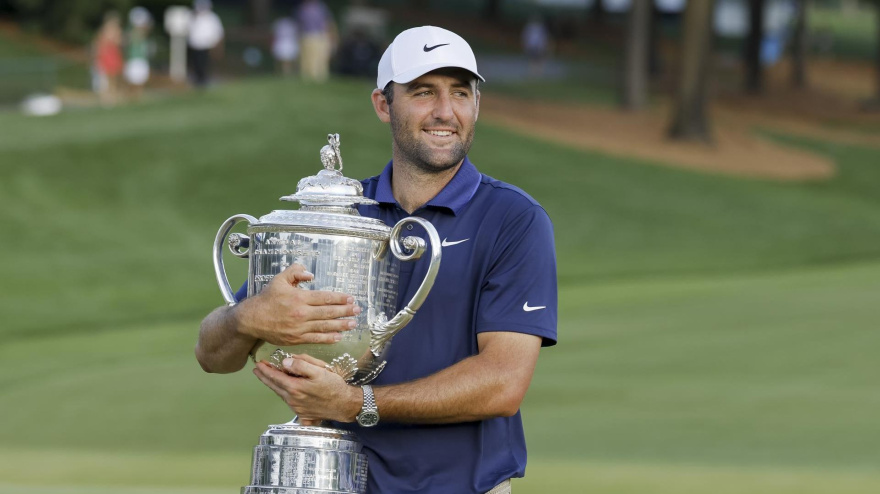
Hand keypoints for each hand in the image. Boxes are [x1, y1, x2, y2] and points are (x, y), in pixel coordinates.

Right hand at [232, 263, 359, 345]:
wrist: (252, 319)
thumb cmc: (266, 298)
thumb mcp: (279, 280)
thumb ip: (295, 272)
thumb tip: (310, 274)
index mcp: (299, 298)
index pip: (325, 298)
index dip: (340, 298)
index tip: (351, 298)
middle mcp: (301, 313)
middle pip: (328, 312)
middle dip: (345, 311)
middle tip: (357, 310)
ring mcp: (299, 328)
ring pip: (324, 326)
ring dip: (341, 325)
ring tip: (353, 324)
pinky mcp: (296, 339)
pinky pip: (316, 339)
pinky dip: (328, 338)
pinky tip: (338, 337)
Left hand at [253, 355, 360, 422]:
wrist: (345, 405)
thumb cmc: (334, 386)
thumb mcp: (319, 370)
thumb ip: (301, 365)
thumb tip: (285, 362)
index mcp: (295, 388)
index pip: (275, 377)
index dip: (266, 370)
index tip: (258, 364)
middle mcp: (292, 400)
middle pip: (274, 387)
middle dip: (265, 377)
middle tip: (257, 370)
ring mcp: (297, 408)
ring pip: (281, 394)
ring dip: (274, 385)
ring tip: (269, 376)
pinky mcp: (302, 414)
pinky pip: (289, 401)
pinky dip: (284, 393)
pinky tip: (285, 390)